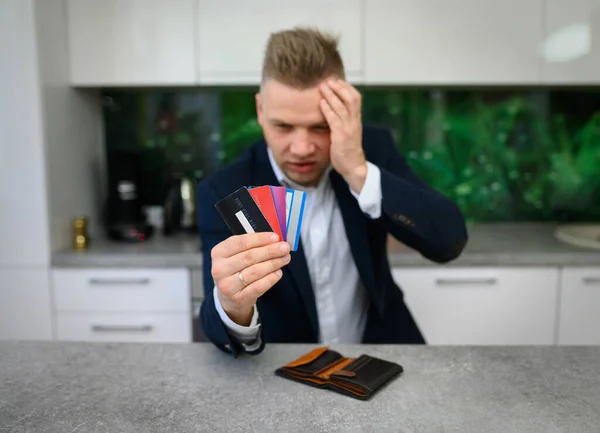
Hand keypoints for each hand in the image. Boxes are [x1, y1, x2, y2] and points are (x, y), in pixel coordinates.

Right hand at [211, 232, 289, 325]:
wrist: (229, 296)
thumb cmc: (236, 269)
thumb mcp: (236, 254)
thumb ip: (252, 245)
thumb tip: (274, 239)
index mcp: (218, 253)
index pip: (240, 242)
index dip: (260, 239)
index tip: (275, 237)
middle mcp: (220, 269)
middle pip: (249, 257)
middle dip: (270, 251)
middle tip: (285, 248)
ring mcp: (228, 285)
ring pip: (255, 271)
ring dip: (273, 263)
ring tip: (285, 258)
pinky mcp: (238, 298)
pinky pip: (258, 287)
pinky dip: (270, 278)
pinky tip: (278, 272)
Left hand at [319, 78, 367, 192]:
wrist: (353, 167)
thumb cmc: (348, 150)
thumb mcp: (348, 131)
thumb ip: (343, 120)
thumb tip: (334, 109)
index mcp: (356, 120)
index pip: (356, 98)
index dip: (347, 87)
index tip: (337, 80)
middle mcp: (354, 122)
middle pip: (352, 98)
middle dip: (340, 87)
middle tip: (328, 80)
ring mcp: (349, 129)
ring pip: (343, 107)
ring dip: (332, 95)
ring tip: (322, 87)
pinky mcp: (341, 137)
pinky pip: (335, 120)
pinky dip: (328, 110)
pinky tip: (321, 103)